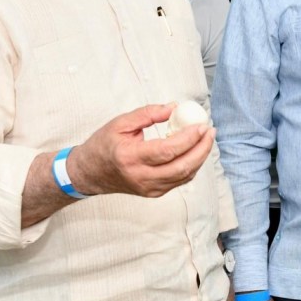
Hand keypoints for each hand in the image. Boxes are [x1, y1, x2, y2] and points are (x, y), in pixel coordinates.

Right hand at [68, 104, 214, 197]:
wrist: (90, 173)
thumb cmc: (104, 145)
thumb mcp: (120, 123)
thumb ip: (147, 114)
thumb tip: (174, 107)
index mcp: (130, 158)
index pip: (167, 151)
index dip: (188, 139)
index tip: (201, 125)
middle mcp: (141, 177)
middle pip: (181, 167)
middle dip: (202, 149)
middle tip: (210, 131)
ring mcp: (149, 188)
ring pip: (184, 176)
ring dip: (200, 157)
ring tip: (206, 139)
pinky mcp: (154, 193)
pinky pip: (179, 181)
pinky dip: (191, 166)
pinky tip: (195, 151)